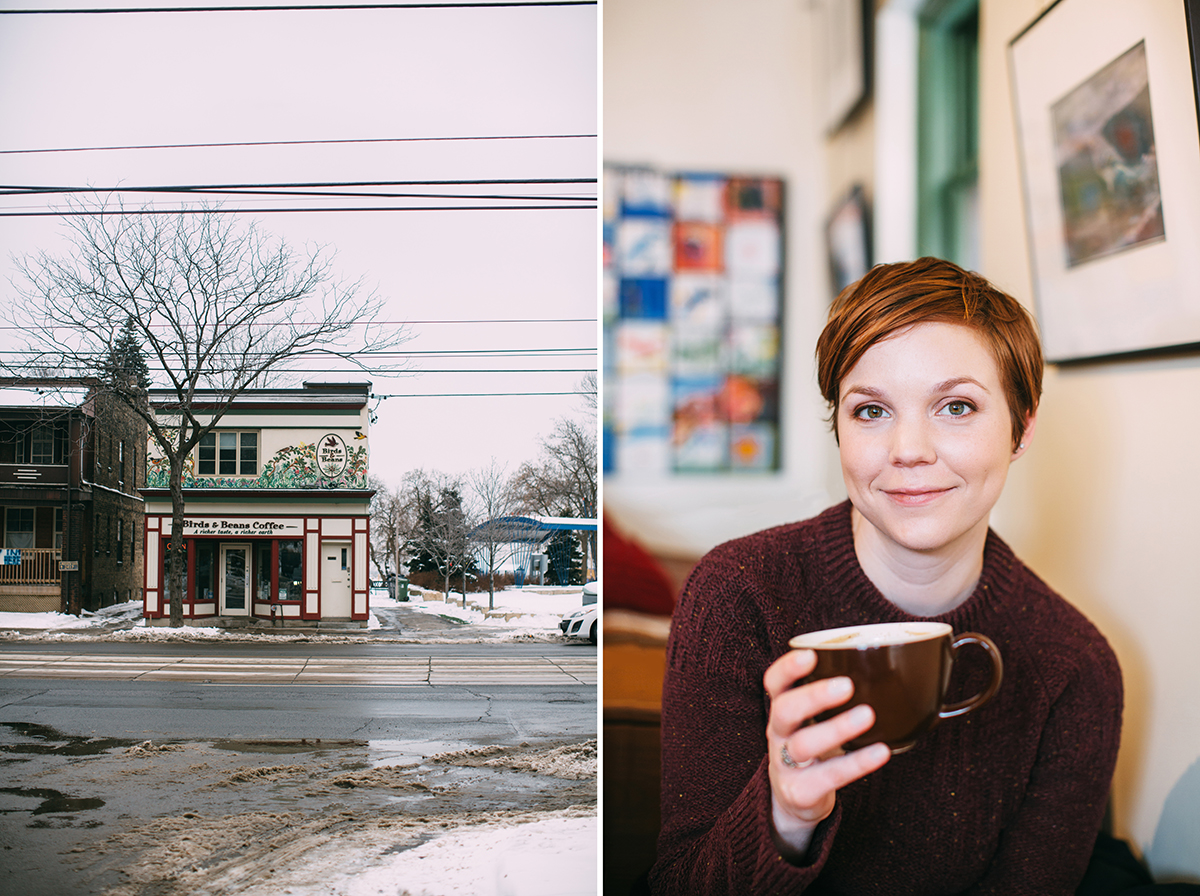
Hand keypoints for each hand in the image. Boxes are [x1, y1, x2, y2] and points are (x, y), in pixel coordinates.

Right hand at [763, 648, 890, 857]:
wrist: (796, 799)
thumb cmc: (816, 747)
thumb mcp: (815, 720)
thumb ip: (839, 698)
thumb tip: (899, 671)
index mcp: (782, 709)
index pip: (775, 683)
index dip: (788, 668)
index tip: (811, 654)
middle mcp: (778, 734)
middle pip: (785, 710)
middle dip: (814, 696)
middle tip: (846, 685)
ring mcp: (785, 764)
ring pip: (803, 744)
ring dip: (836, 728)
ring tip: (867, 715)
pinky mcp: (800, 792)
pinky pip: (827, 776)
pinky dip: (855, 763)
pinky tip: (880, 752)